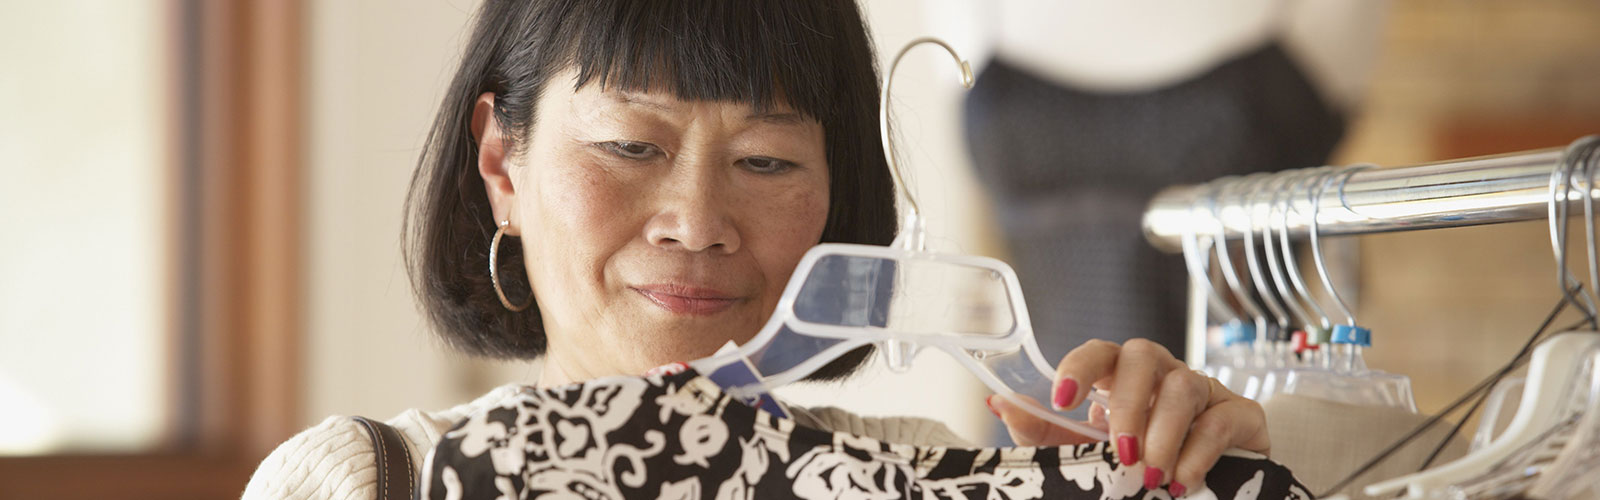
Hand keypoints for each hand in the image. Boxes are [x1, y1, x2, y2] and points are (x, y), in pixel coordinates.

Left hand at [985, 339, 1268, 495]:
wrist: (1212, 491)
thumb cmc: (1141, 464)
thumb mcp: (1086, 453)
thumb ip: (1043, 432)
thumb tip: (999, 404)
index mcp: (1120, 377)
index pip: (1098, 352)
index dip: (1079, 367)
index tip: (1062, 399)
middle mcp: (1162, 373)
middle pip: (1143, 357)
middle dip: (1128, 405)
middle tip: (1121, 453)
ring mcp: (1204, 390)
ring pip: (1183, 385)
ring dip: (1164, 433)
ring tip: (1151, 476)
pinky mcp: (1241, 415)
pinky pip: (1220, 419)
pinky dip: (1199, 452)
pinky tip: (1182, 481)